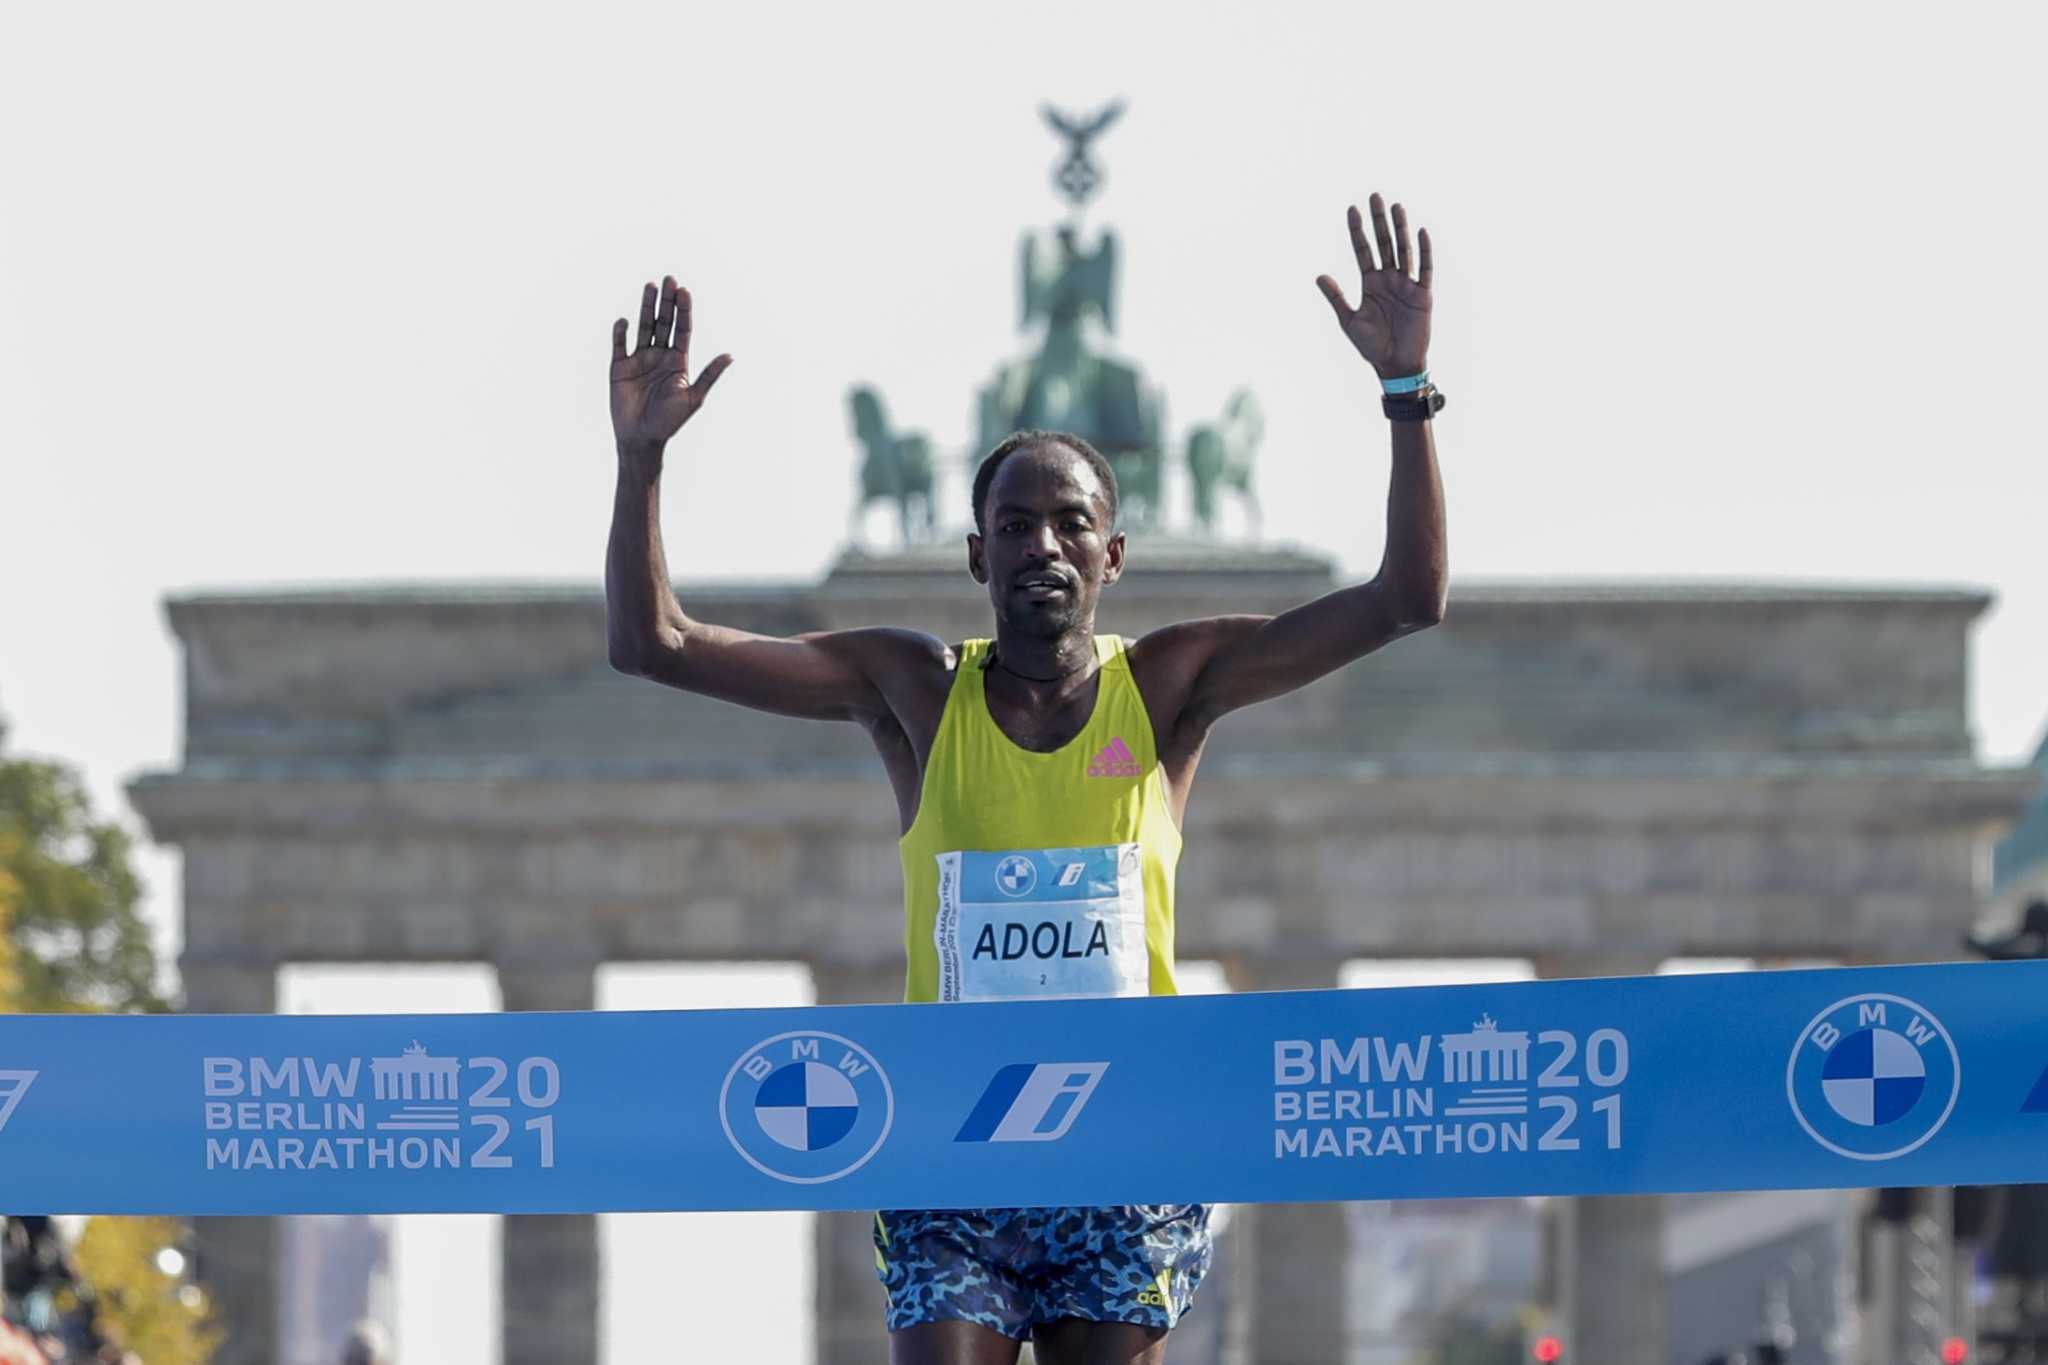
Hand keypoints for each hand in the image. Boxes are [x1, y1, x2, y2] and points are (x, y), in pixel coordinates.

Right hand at [610, 276, 732, 451]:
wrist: (642, 438)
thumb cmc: (669, 421)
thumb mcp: (693, 398)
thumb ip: (709, 375)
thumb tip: (730, 355)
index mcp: (678, 361)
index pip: (682, 329)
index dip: (683, 310)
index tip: (685, 291)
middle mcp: (659, 355)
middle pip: (664, 322)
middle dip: (667, 301)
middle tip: (670, 279)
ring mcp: (639, 358)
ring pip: (644, 327)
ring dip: (646, 307)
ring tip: (650, 286)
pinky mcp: (619, 366)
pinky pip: (620, 344)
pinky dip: (621, 332)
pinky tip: (624, 321)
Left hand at [1315, 193, 1431, 378]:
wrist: (1394, 365)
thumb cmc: (1371, 345)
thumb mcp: (1349, 321)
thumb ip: (1336, 297)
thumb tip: (1319, 275)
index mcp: (1370, 283)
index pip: (1363, 250)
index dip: (1357, 230)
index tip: (1351, 209)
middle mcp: (1389, 279)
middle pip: (1383, 243)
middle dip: (1378, 220)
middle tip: (1374, 196)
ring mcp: (1406, 285)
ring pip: (1403, 250)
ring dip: (1400, 229)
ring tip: (1396, 206)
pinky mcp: (1422, 295)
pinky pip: (1424, 270)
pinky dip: (1424, 252)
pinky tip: (1421, 233)